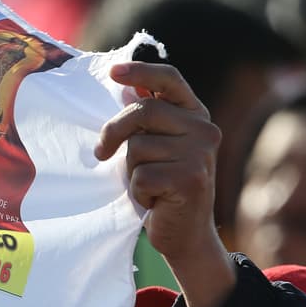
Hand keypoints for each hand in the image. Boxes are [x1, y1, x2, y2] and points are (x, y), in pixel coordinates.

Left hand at [95, 61, 234, 306]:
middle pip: (142, 112)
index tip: (113, 72)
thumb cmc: (163, 187)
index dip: (141, 71)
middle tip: (101, 152)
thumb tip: (126, 89)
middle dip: (113, 133)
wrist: (186, 235)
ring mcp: (200, 154)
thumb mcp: (156, 147)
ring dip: (130, 171)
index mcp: (195, 115)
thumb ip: (146, 121)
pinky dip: (137, 191)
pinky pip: (141, 175)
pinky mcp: (190, 179)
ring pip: (137, 148)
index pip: (169, 79)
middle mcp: (204, 129)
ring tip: (147, 185)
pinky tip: (154, 201)